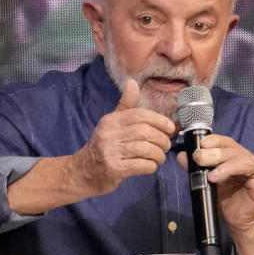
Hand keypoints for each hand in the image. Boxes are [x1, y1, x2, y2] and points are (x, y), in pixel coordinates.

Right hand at [71, 79, 175, 195]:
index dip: (160, 121)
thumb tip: (132, 83)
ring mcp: (110, 151)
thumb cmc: (103, 146)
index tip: (169, 128)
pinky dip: (151, 166)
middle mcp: (108, 134)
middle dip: (162, 140)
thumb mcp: (111, 123)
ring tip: (158, 157)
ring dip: (158, 155)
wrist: (84, 171)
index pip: (140, 115)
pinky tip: (149, 166)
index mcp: (110, 120)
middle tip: (164, 146)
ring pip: (146, 149)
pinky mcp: (113, 168)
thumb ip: (125, 105)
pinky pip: (141, 165)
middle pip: (145, 132)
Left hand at [177, 135, 253, 239]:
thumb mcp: (204, 180)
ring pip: (239, 156)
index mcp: (233, 155)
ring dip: (220, 160)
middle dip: (211, 151)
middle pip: (230, 147)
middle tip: (197, 157)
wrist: (236, 220)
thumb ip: (194, 167)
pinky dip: (229, 170)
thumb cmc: (223, 197)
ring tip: (207, 171)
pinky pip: (248, 169)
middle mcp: (246, 158)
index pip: (223, 141)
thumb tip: (181, 156)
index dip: (211, 140)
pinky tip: (215, 177)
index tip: (199, 144)